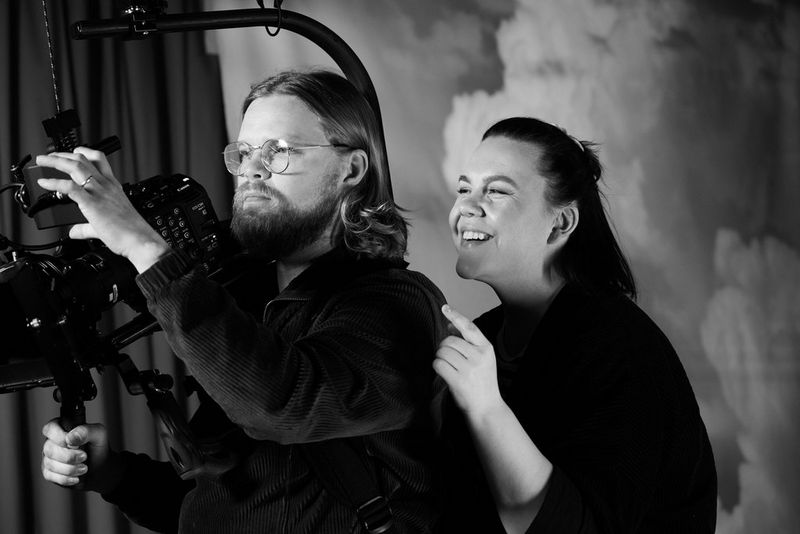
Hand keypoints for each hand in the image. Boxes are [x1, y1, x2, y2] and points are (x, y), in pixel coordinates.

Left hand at [34, 147, 169, 271]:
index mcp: (112, 187)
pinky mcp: (92, 203)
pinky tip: (45, 183)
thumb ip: (85, 228)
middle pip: (82, 159)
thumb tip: (74, 231)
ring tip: (42, 162)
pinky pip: (69, 187)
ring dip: (56, 162)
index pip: (99, 160)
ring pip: (75, 167)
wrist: (139, 240)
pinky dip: (54, 183)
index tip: (71, 153)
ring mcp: (99, 192)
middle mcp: (106, 185)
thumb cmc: (129, 233)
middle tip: (49, 156)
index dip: (84, 152)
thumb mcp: (105, 226)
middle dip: (62, 155)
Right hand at [41, 419, 117, 491]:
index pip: (50, 428)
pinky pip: (50, 476)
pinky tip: (76, 477)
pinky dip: (65, 478)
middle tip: (84, 457)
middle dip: (69, 456)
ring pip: (50, 463)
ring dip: (70, 468)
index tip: (75, 444)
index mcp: (62, 428)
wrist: (100, 467)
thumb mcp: (99, 434)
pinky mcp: (49, 472)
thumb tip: (71, 437)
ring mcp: (48, 457)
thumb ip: (87, 431)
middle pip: (49, 449)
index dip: (59, 437)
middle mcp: (52, 442)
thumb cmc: (97, 447)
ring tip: (84, 468)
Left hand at [433, 304, 503, 417]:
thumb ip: (468, 342)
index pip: (469, 327)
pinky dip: (437, 367)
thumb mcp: (482, 359)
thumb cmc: (481, 381)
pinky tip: (445, 374)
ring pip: (442, 351)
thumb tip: (449, 324)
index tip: (445, 308)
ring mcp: (469, 368)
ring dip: (440, 358)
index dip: (456, 316)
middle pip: (449, 341)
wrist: (486, 407)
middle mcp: (479, 356)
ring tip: (450, 368)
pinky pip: (438, 364)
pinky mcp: (458, 380)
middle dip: (444, 348)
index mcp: (486, 348)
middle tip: (450, 359)